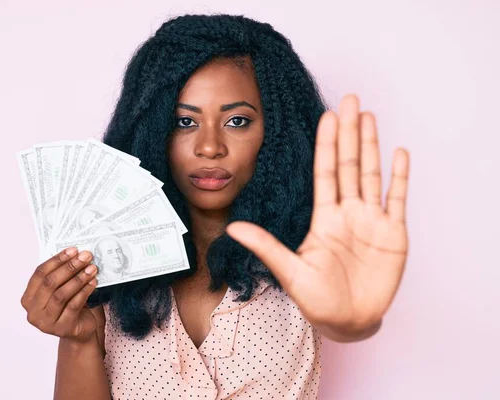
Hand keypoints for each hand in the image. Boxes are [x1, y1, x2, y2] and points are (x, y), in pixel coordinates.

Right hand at [20, 248, 102, 343]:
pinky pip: (73, 305)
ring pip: (61, 295)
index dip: (57, 260)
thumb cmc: (69, 305)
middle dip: (69, 267)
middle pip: (50, 283)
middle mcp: (33, 312)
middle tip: (85, 257)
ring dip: (78, 279)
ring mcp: (46, 323)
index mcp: (28, 299)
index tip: (73, 250)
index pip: (40, 274)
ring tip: (92, 268)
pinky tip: (93, 282)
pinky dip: (84, 291)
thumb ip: (61, 275)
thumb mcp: (61, 290)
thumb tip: (75, 253)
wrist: (80, 330)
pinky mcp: (62, 329)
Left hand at [227, 94, 409, 334]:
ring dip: (372, 146)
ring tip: (370, 116)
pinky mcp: (394, 233)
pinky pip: (397, 198)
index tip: (326, 117)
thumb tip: (232, 228)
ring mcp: (371, 220)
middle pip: (349, 164)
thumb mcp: (290, 271)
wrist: (348, 321)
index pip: (325, 173)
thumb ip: (265, 246)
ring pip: (371, 174)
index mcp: (324, 218)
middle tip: (350, 100)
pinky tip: (399, 153)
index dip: (327, 145)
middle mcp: (348, 213)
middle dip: (350, 133)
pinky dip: (400, 176)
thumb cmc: (318, 300)